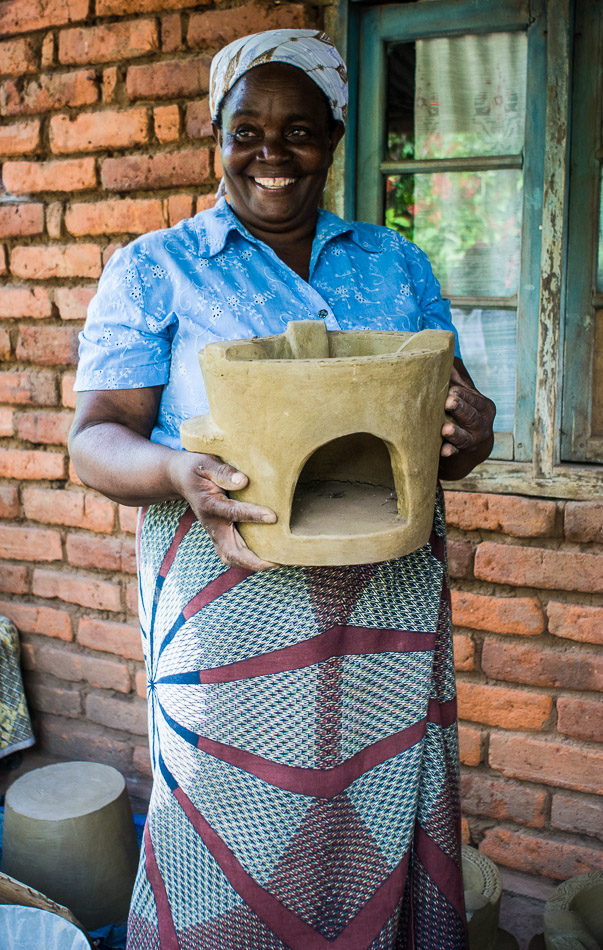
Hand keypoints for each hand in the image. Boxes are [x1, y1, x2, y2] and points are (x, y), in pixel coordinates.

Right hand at [168, 451, 276, 571]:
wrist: (181, 478)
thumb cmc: (196, 469)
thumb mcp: (206, 464)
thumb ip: (223, 472)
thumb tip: (243, 481)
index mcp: (208, 505)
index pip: (232, 513)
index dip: (252, 515)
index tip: (273, 516)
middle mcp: (211, 524)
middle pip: (229, 552)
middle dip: (252, 560)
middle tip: (277, 561)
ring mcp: (215, 533)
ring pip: (231, 557)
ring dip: (252, 563)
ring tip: (277, 562)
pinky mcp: (220, 535)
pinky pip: (234, 552)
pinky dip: (249, 558)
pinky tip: (269, 556)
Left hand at [438, 358, 495, 479]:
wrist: (471, 449)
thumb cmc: (465, 415)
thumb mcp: (466, 397)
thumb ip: (456, 379)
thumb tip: (443, 354)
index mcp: (483, 406)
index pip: (472, 397)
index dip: (461, 393)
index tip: (449, 389)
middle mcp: (482, 423)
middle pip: (471, 415)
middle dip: (460, 408)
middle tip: (448, 401)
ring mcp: (473, 440)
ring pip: (464, 436)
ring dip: (454, 432)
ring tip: (444, 429)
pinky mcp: (461, 453)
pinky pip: (456, 453)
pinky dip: (450, 451)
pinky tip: (443, 451)